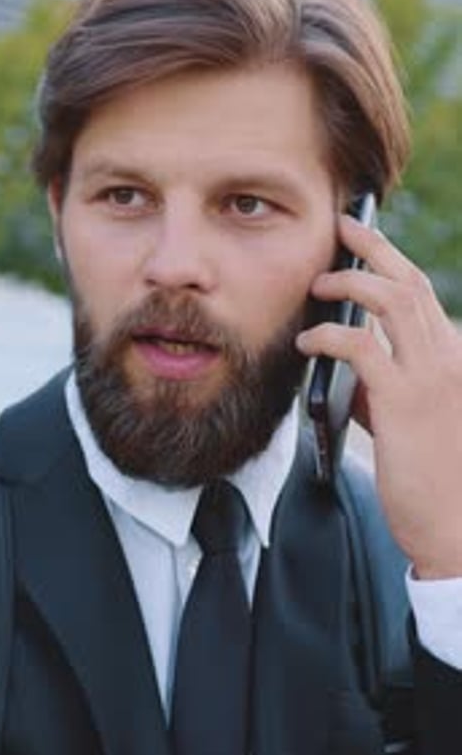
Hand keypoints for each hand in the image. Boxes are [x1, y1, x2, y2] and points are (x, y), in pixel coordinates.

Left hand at [297, 213, 461, 578]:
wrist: (457, 529)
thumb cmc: (433, 477)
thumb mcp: (413, 419)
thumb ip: (386, 385)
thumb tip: (349, 362)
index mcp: (452, 359)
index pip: (422, 295)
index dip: (392, 261)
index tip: (364, 240)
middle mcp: (449, 358)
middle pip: (410, 282)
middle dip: (374, 245)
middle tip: (342, 225)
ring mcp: (431, 377)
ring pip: (392, 300)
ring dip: (350, 281)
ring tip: (318, 282)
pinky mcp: (405, 402)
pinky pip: (360, 346)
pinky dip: (329, 334)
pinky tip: (308, 341)